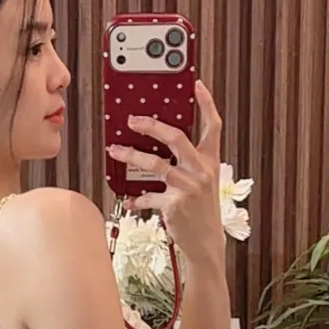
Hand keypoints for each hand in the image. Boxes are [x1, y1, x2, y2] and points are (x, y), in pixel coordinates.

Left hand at [108, 80, 224, 271]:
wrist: (206, 244)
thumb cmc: (201, 211)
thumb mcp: (203, 182)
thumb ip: (188, 163)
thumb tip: (161, 145)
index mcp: (210, 161)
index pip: (213, 126)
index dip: (206, 103)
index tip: (196, 85)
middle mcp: (201, 170)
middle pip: (176, 137)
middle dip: (151, 125)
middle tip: (132, 120)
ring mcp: (188, 187)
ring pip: (155, 164)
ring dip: (131, 156)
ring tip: (115, 151)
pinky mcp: (174, 204)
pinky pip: (149, 195)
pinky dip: (137, 197)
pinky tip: (131, 198)